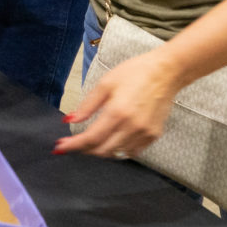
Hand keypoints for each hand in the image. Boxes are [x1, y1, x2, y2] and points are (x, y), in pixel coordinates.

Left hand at [53, 47, 184, 157]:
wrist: (166, 72)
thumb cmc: (135, 73)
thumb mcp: (106, 83)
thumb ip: (87, 105)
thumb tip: (69, 120)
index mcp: (117, 112)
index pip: (91, 138)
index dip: (73, 145)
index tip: (60, 147)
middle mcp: (132, 127)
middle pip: (102, 150)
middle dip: (84, 149)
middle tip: (73, 144)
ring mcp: (145, 133)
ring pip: (117, 154)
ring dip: (100, 151)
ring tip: (90, 142)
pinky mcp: (154, 135)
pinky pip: (132, 152)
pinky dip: (118, 150)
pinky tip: (111, 141)